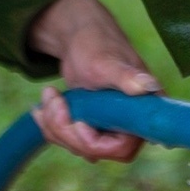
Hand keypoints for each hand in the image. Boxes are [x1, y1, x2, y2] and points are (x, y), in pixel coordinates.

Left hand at [28, 0, 158, 162]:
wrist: (82, 39)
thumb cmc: (98, 44)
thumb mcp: (107, 63)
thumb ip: (127, 77)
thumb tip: (147, 87)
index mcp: (143, 110)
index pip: (123, 149)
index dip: (94, 142)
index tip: (78, 122)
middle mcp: (131, 124)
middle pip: (97, 151)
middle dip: (67, 131)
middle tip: (53, 102)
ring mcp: (111, 127)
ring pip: (79, 147)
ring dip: (55, 125)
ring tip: (48, 95)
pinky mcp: (94, 126)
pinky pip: (70, 138)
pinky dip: (51, 124)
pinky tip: (42, 106)